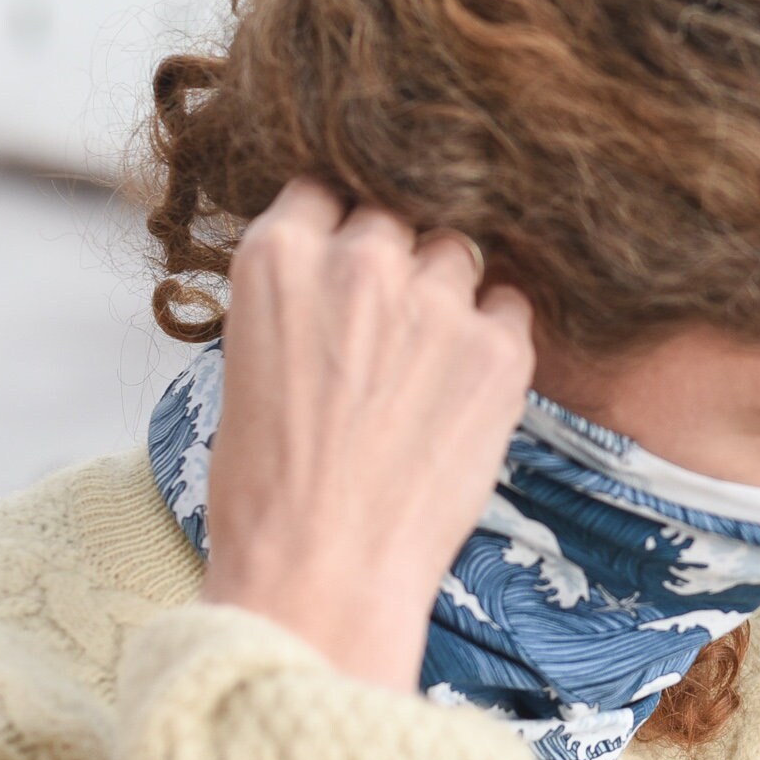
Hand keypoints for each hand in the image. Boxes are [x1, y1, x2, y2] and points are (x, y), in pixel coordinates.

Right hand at [198, 178, 534, 688]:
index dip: (339, 225)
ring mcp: (436, 300)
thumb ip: (301, 289)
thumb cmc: (268, 484)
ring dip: (446, 289)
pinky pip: (510, 304)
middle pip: (398, 211)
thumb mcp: (249, 356)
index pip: (327, 187)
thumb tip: (344, 254)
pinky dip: (492, 333)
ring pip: (457, 250)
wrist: (321, 571)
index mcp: (279, 254)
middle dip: (395, 255)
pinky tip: (461, 386)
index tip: (346, 258)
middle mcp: (361, 260)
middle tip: (388, 321)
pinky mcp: (499, 349)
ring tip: (424, 361)